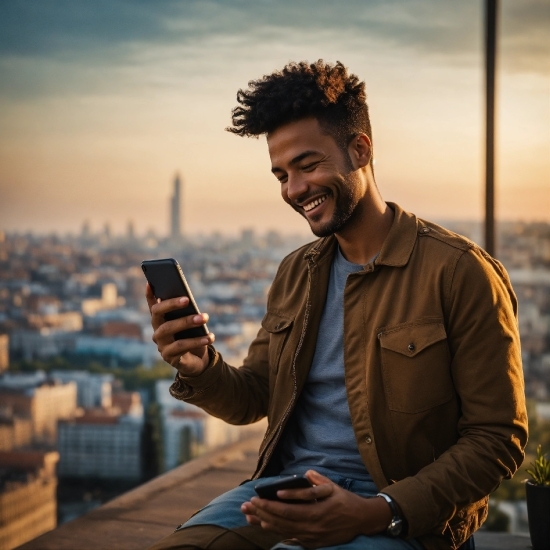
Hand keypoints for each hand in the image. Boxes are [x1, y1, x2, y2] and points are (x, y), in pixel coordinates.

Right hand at [146, 283, 214, 376]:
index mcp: (161, 320)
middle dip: (173, 304)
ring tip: (204, 317)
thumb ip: (187, 311)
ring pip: (169, 329)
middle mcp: (157, 330)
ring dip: (188, 322)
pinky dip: (197, 341)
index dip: (149, 295)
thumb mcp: (192, 322)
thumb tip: (188, 300)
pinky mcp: (169, 357)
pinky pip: (181, 346)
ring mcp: (161, 344)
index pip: (153, 305)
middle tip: (188, 299)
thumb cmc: (194, 336)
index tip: (150, 282)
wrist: (198, 360)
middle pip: (158, 313)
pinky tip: (209, 337)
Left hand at [241, 470, 391, 548]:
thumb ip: (318, 481)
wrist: (361, 520)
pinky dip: (275, 530)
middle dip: (261, 513)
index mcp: (317, 512)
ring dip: (264, 523)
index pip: (288, 511)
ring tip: (248, 515)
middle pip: (281, 522)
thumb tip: (306, 474)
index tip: (257, 498)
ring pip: (283, 531)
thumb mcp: (333, 487)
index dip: (271, 506)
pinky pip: (289, 536)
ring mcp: (311, 537)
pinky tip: (264, 524)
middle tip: (246, 506)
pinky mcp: (312, 542)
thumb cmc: (346, 501)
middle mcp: (312, 527)